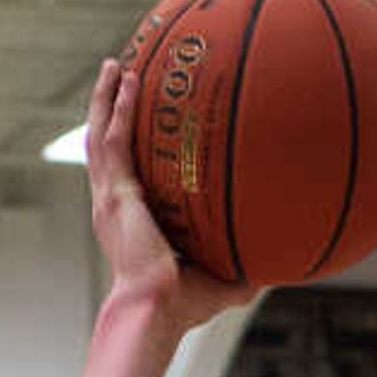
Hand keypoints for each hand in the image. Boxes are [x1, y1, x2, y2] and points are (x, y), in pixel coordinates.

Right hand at [78, 58, 251, 336]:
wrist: (155, 311)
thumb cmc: (181, 306)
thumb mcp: (220, 280)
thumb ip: (243, 271)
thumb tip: (276, 271)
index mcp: (128, 220)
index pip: (123, 174)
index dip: (125, 146)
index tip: (136, 123)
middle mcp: (113, 204)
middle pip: (104, 145)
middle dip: (109, 109)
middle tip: (119, 76)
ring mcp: (110, 197)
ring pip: (100, 134)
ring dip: (107, 98)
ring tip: (116, 65)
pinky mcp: (115, 193)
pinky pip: (115, 140)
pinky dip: (121, 108)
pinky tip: (129, 80)